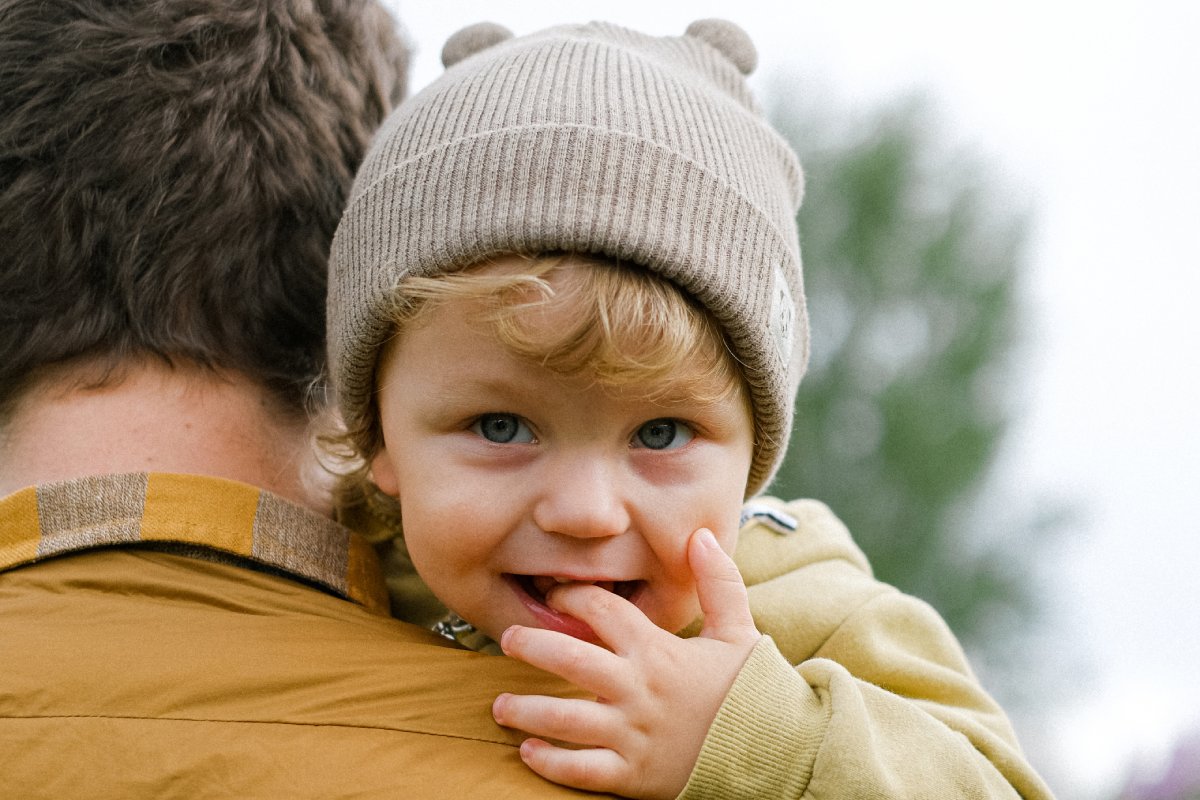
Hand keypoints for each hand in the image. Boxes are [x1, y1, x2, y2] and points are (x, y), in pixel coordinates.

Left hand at [491, 528, 761, 799]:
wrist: (776, 753)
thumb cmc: (751, 691)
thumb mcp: (740, 631)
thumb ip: (719, 583)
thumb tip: (701, 536)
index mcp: (659, 652)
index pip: (604, 612)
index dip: (575, 597)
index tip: (556, 593)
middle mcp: (639, 690)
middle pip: (570, 659)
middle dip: (533, 646)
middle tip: (508, 639)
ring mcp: (633, 735)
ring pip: (565, 719)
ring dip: (526, 710)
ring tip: (501, 704)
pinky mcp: (633, 776)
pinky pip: (581, 770)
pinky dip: (550, 763)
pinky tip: (529, 752)